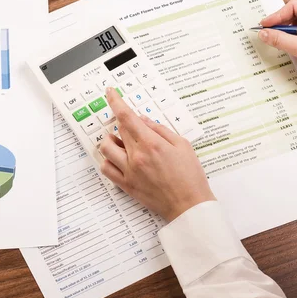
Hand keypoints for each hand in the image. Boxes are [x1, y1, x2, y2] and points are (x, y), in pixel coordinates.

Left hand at [99, 88, 215, 221]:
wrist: (189, 204)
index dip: (115, 101)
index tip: (110, 93)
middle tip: (132, 124)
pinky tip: (119, 158)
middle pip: (118, 130)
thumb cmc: (190, 175)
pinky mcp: (126, 186)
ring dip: (111, 140)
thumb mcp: (182, 144)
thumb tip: (143, 120)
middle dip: (123, 122)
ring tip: (122, 141)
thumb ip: (160, 129)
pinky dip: (108, 160)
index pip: (126, 117)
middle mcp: (136, 156)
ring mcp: (129, 172)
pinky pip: (106, 169)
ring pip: (106, 148)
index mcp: (151, 143)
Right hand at [258, 0, 296, 103]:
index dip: (277, 15)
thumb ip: (280, 39)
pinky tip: (288, 44)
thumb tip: (264, 33)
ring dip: (287, 30)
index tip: (265, 25)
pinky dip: (294, 37)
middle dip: (281, 22)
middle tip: (268, 32)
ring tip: (277, 39)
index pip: (295, 6)